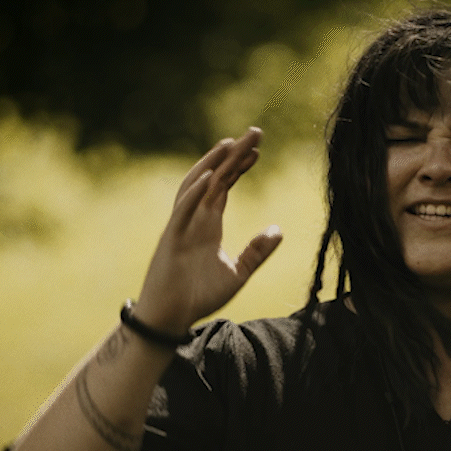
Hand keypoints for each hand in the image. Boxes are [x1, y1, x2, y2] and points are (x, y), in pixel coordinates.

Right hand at [134, 127, 281, 333]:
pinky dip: (196, 192)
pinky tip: (212, 177)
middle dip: (233, 155)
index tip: (257, 150)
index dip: (239, 167)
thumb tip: (278, 230)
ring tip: (230, 144)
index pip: (225, 186)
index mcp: (209, 224)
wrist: (171, 318)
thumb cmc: (199, 296)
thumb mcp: (238, 273)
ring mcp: (181, 226)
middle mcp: (194, 219)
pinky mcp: (172, 239)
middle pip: (215, 178)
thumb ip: (257, 252)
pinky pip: (183, 211)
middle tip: (254, 132)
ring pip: (196, 186)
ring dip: (213, 164)